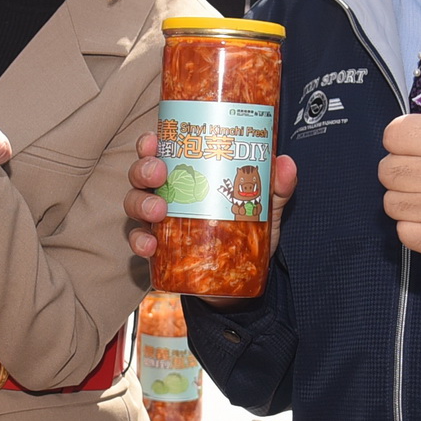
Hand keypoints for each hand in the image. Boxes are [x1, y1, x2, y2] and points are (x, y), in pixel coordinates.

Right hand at [125, 132, 298, 258]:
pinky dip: (140, 241)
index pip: (161, 150)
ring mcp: (157, 220)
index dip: (150, 142)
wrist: (239, 279)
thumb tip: (285, 163)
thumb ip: (276, 187)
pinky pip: (138, 240)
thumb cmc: (245, 230)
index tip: (154, 140)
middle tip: (160, 174)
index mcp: (188, 172)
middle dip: (144, 169)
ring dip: (141, 203)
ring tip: (158, 211)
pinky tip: (150, 245)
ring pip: (134, 202)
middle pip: (142, 172)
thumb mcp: (265, 207)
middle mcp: (166, 191)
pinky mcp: (157, 248)